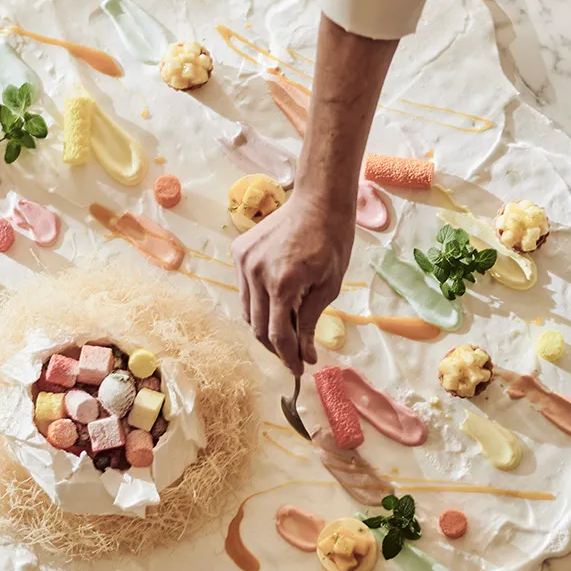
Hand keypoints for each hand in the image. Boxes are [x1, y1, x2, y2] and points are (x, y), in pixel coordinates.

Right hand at [232, 193, 354, 373]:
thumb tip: (306, 355)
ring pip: (248, 311)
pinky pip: (244, 289)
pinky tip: (276, 300)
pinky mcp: (238, 252)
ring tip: (286, 329)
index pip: (278, 335)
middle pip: (258, 327)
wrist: (318, 201)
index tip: (299, 369)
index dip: (289, 357)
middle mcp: (256, 274)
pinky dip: (258, 302)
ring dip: (265, 326)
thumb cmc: (332, 241)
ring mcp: (243, 261)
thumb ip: (311, 321)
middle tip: (293, 354)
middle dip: (277, 347)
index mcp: (283, 283)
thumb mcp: (329, 286)